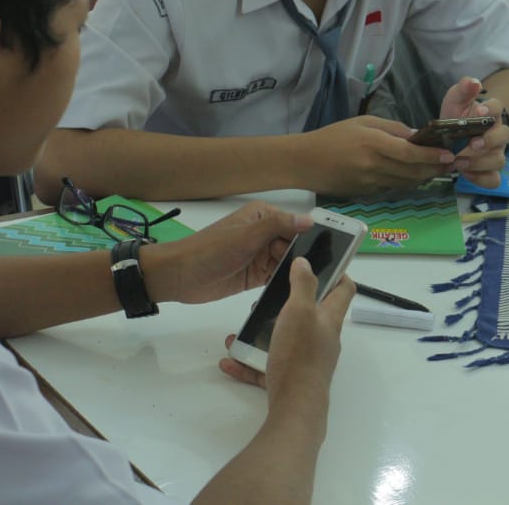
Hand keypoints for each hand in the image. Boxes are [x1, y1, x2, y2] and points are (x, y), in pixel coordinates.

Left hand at [142, 201, 306, 305]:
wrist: (180, 276)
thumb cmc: (210, 250)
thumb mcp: (245, 235)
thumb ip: (277, 226)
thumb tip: (310, 220)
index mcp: (263, 217)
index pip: (295, 224)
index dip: (309, 238)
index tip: (328, 252)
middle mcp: (265, 234)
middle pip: (295, 245)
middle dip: (304, 258)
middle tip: (318, 275)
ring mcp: (261, 256)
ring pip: (288, 262)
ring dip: (295, 272)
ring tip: (310, 285)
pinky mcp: (257, 275)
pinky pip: (277, 278)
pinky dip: (285, 283)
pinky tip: (296, 291)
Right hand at [218, 258, 354, 392]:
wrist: (294, 408)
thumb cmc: (300, 354)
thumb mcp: (300, 310)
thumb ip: (303, 284)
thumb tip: (306, 262)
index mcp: (329, 319)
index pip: (344, 289)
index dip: (337, 272)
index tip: (318, 262)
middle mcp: (321, 339)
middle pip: (310, 314)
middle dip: (287, 303)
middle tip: (267, 297)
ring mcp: (306, 361)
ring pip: (285, 339)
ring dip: (263, 332)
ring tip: (244, 326)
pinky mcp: (289, 380)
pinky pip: (266, 366)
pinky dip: (248, 362)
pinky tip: (230, 359)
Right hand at [298, 115, 454, 194]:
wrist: (305, 163)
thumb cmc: (333, 136)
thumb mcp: (362, 121)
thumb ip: (391, 128)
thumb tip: (417, 135)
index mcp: (373, 143)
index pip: (410, 153)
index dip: (432, 156)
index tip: (448, 154)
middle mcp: (374, 166)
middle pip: (413, 171)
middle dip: (435, 168)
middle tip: (450, 163)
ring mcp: (371, 183)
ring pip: (407, 183)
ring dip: (425, 177)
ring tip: (438, 169)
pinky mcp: (367, 194)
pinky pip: (394, 188)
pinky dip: (408, 182)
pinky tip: (414, 174)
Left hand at [436, 77, 508, 185]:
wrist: (452, 137)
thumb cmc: (458, 116)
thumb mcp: (456, 100)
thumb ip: (463, 90)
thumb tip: (473, 83)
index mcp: (491, 114)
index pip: (497, 107)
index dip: (491, 109)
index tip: (479, 111)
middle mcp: (498, 134)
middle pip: (504, 136)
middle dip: (489, 141)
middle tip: (470, 144)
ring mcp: (495, 154)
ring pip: (499, 160)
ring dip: (480, 162)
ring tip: (459, 161)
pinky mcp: (489, 172)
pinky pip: (493, 180)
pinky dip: (481, 179)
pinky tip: (466, 174)